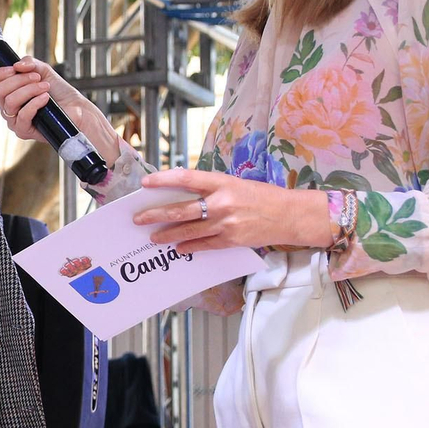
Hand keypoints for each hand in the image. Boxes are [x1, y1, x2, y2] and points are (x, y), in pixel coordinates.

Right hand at [0, 57, 118, 161]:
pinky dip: (35, 102)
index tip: (12, 69)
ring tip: (44, 87)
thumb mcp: (43, 71)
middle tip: (37, 77)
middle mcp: (7, 107)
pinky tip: (45, 98)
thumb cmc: (60, 93)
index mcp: (7, 92)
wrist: (76, 109)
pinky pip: (22, 115)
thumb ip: (29, 63)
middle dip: (19, 80)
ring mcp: (14, 120)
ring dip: (29, 89)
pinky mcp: (24, 131)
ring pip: (10, 101)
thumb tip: (17, 65)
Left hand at [135, 169, 334, 252]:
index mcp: (222, 182)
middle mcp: (222, 202)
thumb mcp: (236, 184)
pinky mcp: (231, 240)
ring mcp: (226, 223)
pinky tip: (177, 248)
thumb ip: (211, 189)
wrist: (290, 215)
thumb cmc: (262, 196)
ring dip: (167, 234)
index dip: (163, 180)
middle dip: (156, 214)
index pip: (186, 179)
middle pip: (181, 209)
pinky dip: (188, 247)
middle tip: (138, 218)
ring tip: (153, 237)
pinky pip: (203, 245)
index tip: (145, 183)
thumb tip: (182, 195)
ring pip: (188, 230)